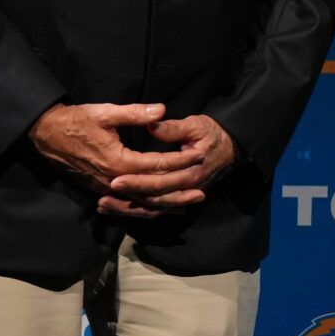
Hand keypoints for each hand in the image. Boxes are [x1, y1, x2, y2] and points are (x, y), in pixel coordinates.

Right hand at [28, 102, 204, 214]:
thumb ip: (135, 113)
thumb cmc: (77, 121)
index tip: (200, 156)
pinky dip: (147, 208)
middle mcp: (113, 180)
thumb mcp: (105, 112)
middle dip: (179, 192)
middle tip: (202, 192)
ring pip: (141, 203)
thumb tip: (161, 110)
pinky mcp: (100, 190)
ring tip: (188, 205)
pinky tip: (161, 208)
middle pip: (152, 191)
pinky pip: (128, 204)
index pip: (157, 165)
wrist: (47, 135)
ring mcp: (106, 188)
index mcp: (118, 161)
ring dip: (166, 205)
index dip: (180, 161)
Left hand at [100, 114, 238, 216]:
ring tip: (103, 205)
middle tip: (104, 193)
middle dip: (128, 197)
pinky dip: (136, 211)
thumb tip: (152, 125)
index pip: (159, 181)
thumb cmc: (212, 134)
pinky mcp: (178, 197)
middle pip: (153, 199)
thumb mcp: (196, 125)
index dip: (137, 181)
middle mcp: (186, 189)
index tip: (115, 179)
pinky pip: (156, 210)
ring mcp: (183, 196)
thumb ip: (173, 128)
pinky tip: (116, 208)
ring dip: (128, 210)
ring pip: (153, 210)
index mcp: (191, 172)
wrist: (231, 149)